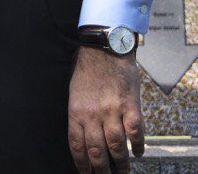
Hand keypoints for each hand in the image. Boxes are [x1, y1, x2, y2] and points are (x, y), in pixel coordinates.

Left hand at [68, 46, 144, 172]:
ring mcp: (112, 111)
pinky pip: (135, 132)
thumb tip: (84, 141)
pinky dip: (137, 146)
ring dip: (121, 163)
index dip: (82, 164)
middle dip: (101, 169)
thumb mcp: (74, 94)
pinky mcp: (130, 106)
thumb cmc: (88, 72)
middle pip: (97, 151)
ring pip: (117, 146)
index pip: (77, 146)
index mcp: (76, 112)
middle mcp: (93, 114)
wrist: (104, 50)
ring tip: (122, 172)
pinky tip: (137, 153)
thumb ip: (79, 117)